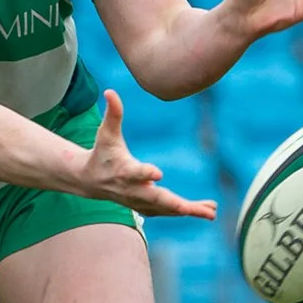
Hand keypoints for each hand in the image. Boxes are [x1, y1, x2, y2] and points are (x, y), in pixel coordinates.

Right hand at [78, 91, 216, 219]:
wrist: (90, 180)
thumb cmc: (102, 152)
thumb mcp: (105, 133)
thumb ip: (112, 113)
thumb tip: (111, 91)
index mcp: (124, 170)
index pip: (135, 173)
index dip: (146, 173)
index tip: (158, 174)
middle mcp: (133, 189)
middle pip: (156, 199)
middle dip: (176, 205)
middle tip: (193, 209)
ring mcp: (140, 201)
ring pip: (167, 209)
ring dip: (189, 210)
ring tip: (212, 210)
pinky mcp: (146, 207)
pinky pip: (168, 211)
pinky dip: (187, 212)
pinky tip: (207, 210)